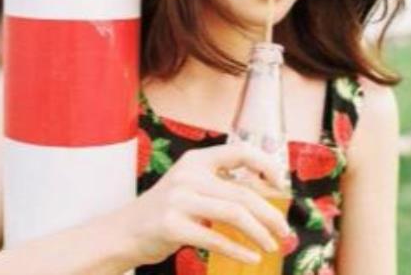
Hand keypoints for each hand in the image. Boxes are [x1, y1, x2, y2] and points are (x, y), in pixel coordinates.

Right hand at [116, 143, 289, 266]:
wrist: (125, 232)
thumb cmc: (166, 210)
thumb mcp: (190, 187)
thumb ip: (220, 186)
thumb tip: (268, 196)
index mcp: (196, 160)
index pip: (239, 152)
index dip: (266, 165)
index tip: (282, 185)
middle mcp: (188, 175)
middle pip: (243, 192)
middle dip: (271, 213)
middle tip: (285, 230)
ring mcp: (178, 200)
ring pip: (234, 214)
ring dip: (260, 232)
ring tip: (272, 244)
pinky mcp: (172, 225)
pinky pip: (215, 239)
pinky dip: (238, 250)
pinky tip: (251, 257)